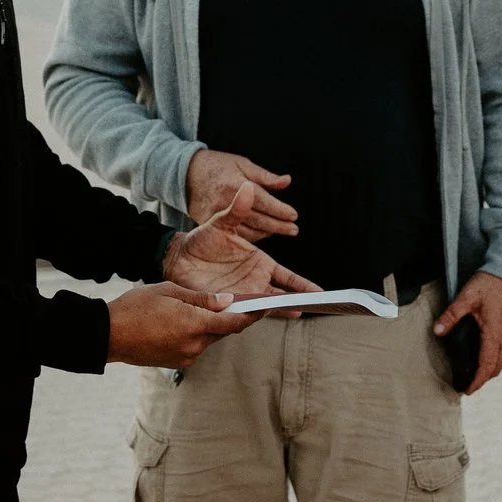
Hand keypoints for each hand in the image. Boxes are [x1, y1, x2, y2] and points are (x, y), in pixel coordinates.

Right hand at [107, 282, 258, 369]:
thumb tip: (228, 301)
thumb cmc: (136, 307)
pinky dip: (196, 335)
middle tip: (238, 303)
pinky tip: (182, 323)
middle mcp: (195, 344)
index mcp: (195, 324)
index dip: (253, 315)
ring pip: (209, 339)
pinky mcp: (176, 362)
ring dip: (210, 326)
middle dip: (231, 318)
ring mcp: (186, 356)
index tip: (265, 308)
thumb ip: (201, 299)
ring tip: (199, 310)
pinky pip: (195, 347)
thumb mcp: (169, 292)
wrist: (108, 335)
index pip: (234, 321)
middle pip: (223, 330)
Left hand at [165, 184, 322, 300]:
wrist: (180, 257)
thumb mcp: (222, 223)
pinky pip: (245, 311)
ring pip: (267, 306)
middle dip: (300, 301)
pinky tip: (265, 315)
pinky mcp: (228, 302)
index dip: (304, 285)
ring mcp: (243, 294)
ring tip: (298, 311)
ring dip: (281, 309)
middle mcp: (256, 281)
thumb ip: (238, 209)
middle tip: (318, 306)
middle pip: (283, 296)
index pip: (288, 277)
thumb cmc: (202, 240)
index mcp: (260, 263)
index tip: (320, 292)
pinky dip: (255, 314)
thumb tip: (248, 187)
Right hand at [186, 150, 296, 239]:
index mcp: (236, 185)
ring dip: (267, 232)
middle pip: (258, 219)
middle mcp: (226, 202)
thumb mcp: (242, 164)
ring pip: (247, 230)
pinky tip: (261, 232)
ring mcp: (216, 215)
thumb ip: (265, 177)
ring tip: (281, 230)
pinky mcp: (209, 224)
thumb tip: (287, 182)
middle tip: (293, 229)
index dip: (280, 210)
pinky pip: (234, 234)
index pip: (264, 201)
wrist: (185, 174)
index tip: (294, 215)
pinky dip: (251, 235)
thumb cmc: (217, 166)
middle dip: (279, 226)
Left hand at [432, 272, 501, 394]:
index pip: (486, 364)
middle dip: (484, 379)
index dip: (478, 380)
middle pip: (497, 366)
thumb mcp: (467, 296)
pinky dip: (497, 359)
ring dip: (491, 370)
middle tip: (470, 386)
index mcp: (494, 331)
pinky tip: (488, 356)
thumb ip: (452, 314)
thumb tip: (437, 331)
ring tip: (477, 375)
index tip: (468, 390)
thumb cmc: (490, 282)